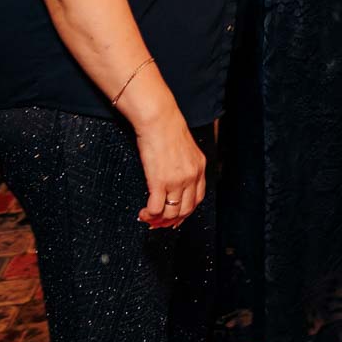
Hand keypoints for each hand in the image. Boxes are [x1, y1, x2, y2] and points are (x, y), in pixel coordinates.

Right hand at [134, 108, 206, 227]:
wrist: (159, 119)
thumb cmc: (167, 129)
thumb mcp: (185, 148)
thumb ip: (185, 164)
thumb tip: (175, 176)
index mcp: (199, 168)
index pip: (197, 199)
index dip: (186, 213)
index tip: (175, 218)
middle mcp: (191, 176)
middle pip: (186, 210)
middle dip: (171, 221)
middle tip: (158, 222)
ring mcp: (177, 180)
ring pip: (171, 213)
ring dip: (158, 220)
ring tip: (147, 217)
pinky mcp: (160, 181)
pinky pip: (156, 208)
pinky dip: (149, 214)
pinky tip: (142, 213)